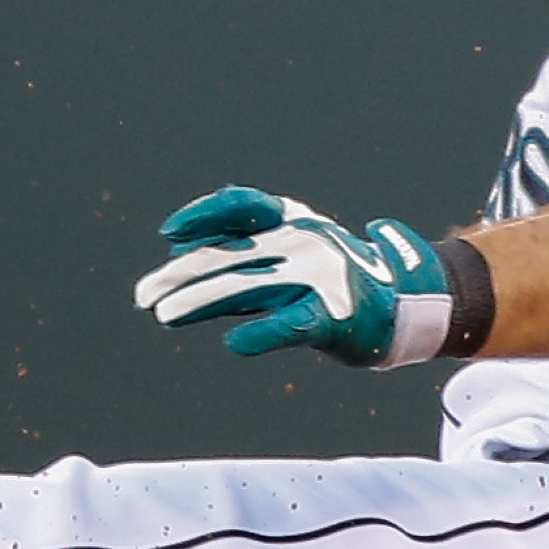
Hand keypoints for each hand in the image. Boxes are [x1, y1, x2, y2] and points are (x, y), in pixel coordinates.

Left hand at [132, 185, 451, 367]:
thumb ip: (237, 254)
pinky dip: (261, 333)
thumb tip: (177, 253)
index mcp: (292, 220)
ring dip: (201, 302)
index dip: (204, 216)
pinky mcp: (333, 318)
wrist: (404, 304)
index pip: (242, 205)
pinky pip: (291, 324)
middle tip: (143, 295)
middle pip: (231, 254)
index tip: (170, 234)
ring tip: (165, 316)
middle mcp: (303, 242)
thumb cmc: (331, 278)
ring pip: (248, 288)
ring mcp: (319, 278)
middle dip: (182, 275)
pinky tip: (234, 343)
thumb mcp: (285, 254)